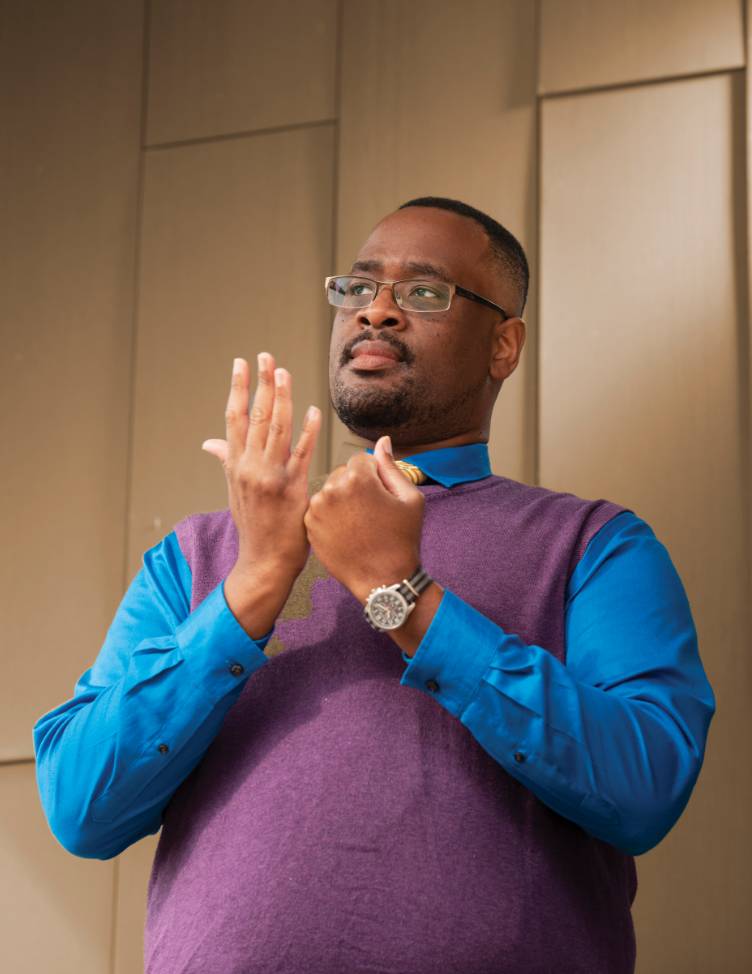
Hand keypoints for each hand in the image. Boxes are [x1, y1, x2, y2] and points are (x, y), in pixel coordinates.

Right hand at [201, 354, 321, 635]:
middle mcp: (249, 467)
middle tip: (266, 355)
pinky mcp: (292, 489)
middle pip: (254, 416)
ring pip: (276, 429)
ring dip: (281, 398)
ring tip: (285, 373)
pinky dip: (308, 431)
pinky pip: (302, 454)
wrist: (263, 561)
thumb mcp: (234, 490)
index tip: (241, 363)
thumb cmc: (253, 524)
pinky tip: (313, 411)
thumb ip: (226, 461)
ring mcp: (270, 477)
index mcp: (235, 464)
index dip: (237, 387)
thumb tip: (208, 442)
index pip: (233, 418)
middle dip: (261, 383)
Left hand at [304, 436, 424, 601]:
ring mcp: (317, 508)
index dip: (375, 477)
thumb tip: (382, 441)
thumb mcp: (410, 499)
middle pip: (344, 474)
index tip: (381, 497)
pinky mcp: (309, 525)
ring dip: (341, 500)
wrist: (383, 581)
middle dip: (356, 486)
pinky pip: (320, 509)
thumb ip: (392, 466)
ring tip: (358, 524)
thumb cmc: (402, 540)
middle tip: (370, 513)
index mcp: (359, 478)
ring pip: (330, 491)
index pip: (362, 460)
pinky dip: (330, 516)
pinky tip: (346, 532)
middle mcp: (333, 488)